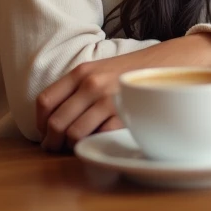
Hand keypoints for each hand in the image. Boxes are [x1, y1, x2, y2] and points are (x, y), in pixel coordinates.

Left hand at [36, 33, 210, 152]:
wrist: (170, 61)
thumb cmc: (132, 70)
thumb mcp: (100, 69)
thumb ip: (77, 88)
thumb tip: (53, 118)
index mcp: (82, 72)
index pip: (44, 102)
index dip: (40, 124)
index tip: (45, 133)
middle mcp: (91, 84)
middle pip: (55, 123)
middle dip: (52, 143)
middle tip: (57, 149)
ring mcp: (107, 100)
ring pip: (72, 135)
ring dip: (71, 148)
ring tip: (76, 148)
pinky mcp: (125, 114)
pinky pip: (97, 138)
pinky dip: (94, 145)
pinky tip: (99, 143)